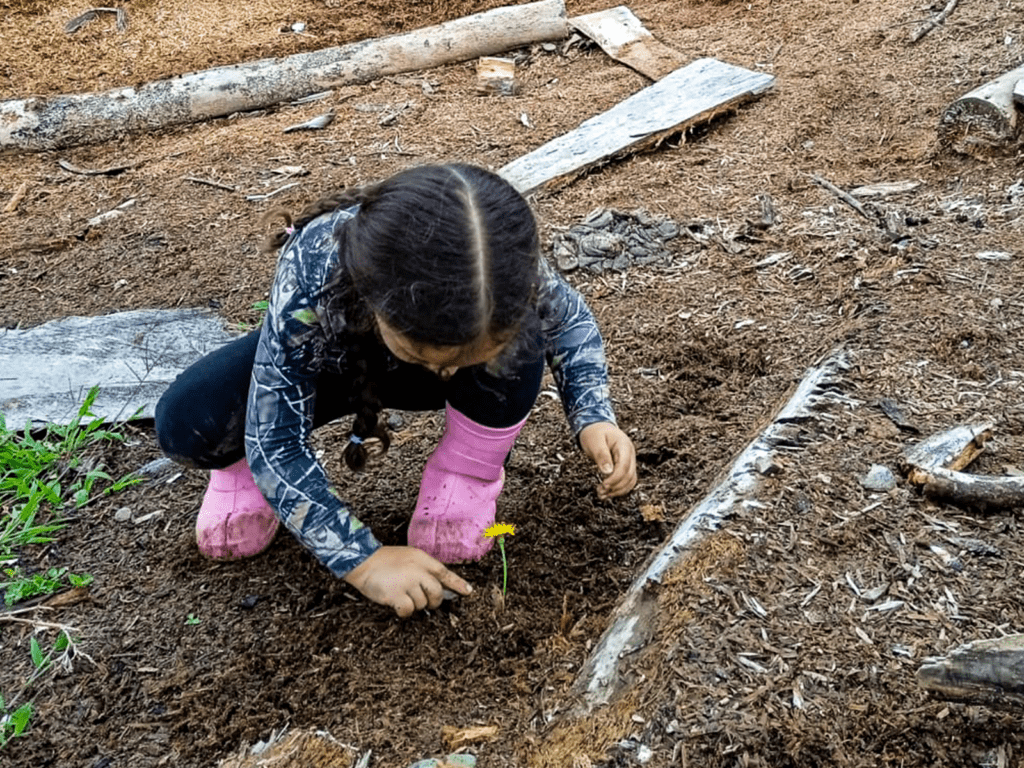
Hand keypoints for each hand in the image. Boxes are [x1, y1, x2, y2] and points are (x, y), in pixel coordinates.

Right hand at [343, 546, 472, 617]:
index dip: (458, 583)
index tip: (468, 592)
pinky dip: (404, 611)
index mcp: (422, 559)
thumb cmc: (383, 560)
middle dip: (434, 600)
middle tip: (426, 601)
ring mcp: (408, 582)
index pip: (444, 572)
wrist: (363, 561)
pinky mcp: (397, 595)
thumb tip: (436, 586)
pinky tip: (396, 604)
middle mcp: (418, 570)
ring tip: (401, 595)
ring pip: (422, 604)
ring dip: (414, 604)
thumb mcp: (408, 557)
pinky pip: (409, 610)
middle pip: (437, 592)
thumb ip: (422, 568)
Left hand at [579, 421, 637, 499]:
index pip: (624, 466)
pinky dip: (618, 489)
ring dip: (618, 490)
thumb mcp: (595, 442)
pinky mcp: (625, 467)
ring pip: (630, 481)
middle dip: (615, 486)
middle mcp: (630, 454)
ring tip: (602, 495)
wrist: (597, 428)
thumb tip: (607, 472)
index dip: (615, 478)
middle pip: (629, 475)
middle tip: (600, 492)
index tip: (604, 485)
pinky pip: (626, 481)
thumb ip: (601, 455)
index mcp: (624, 445)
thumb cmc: (595, 433)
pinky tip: (607, 493)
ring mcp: (629, 461)